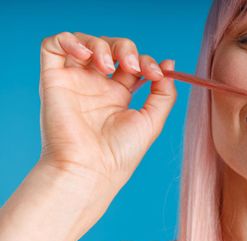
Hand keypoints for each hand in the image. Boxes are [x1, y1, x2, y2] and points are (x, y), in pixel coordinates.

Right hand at [38, 31, 176, 189]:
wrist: (91, 169)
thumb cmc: (120, 153)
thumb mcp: (152, 121)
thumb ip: (164, 93)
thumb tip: (169, 64)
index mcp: (117, 96)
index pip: (131, 63)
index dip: (146, 61)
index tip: (156, 73)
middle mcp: (95, 87)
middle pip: (110, 49)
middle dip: (125, 49)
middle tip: (133, 66)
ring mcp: (74, 82)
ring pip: (84, 43)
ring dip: (102, 45)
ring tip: (109, 67)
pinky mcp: (53, 80)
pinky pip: (52, 46)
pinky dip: (69, 40)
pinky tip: (86, 55)